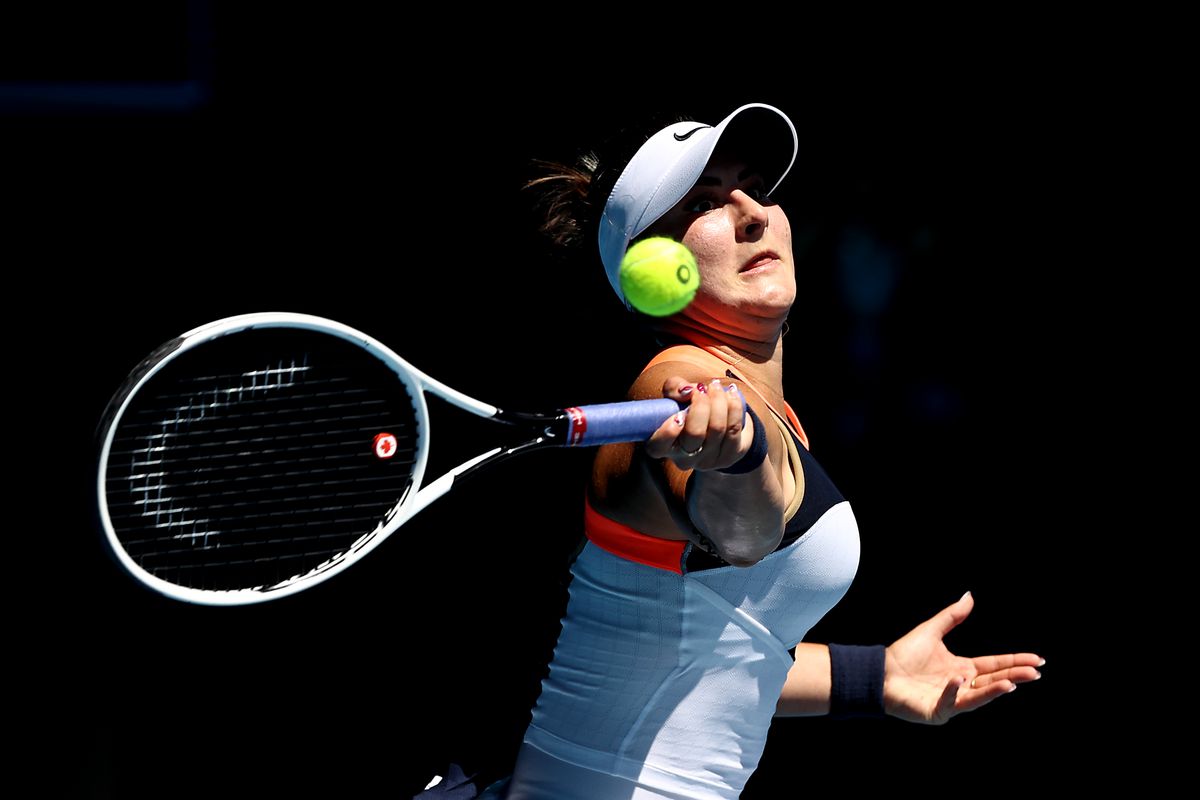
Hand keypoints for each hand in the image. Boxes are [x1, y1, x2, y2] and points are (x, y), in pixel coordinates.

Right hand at [644, 376, 750, 471]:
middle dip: (702, 405)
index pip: (658, 446)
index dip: (668, 431)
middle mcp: (685, 459)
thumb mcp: (675, 395)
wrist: (715, 421)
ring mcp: (708, 461)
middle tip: (703, 389)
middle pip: (695, 433)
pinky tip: (731, 395)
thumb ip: (675, 388)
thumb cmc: (688, 408)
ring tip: (716, 387)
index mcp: (664, 446)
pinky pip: (734, 429)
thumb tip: (688, 390)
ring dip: (719, 400)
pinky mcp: (729, 457)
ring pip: (717, 428)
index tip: (679, 412)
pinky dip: (734, 406)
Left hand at [883, 591, 1042, 724]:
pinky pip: (950, 702)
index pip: (994, 665)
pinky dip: (955, 691)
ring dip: (994, 690)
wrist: (878, 672)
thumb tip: (970, 596)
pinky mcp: (937, 711)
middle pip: (993, 681)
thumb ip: (952, 616)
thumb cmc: (903, 655)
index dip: (1014, 662)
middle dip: (1014, 676)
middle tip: (1035, 672)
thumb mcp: (931, 631)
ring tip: (1012, 683)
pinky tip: (959, 678)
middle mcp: (961, 685)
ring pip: (978, 696)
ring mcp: (951, 701)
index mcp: (962, 668)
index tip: (1037, 659)